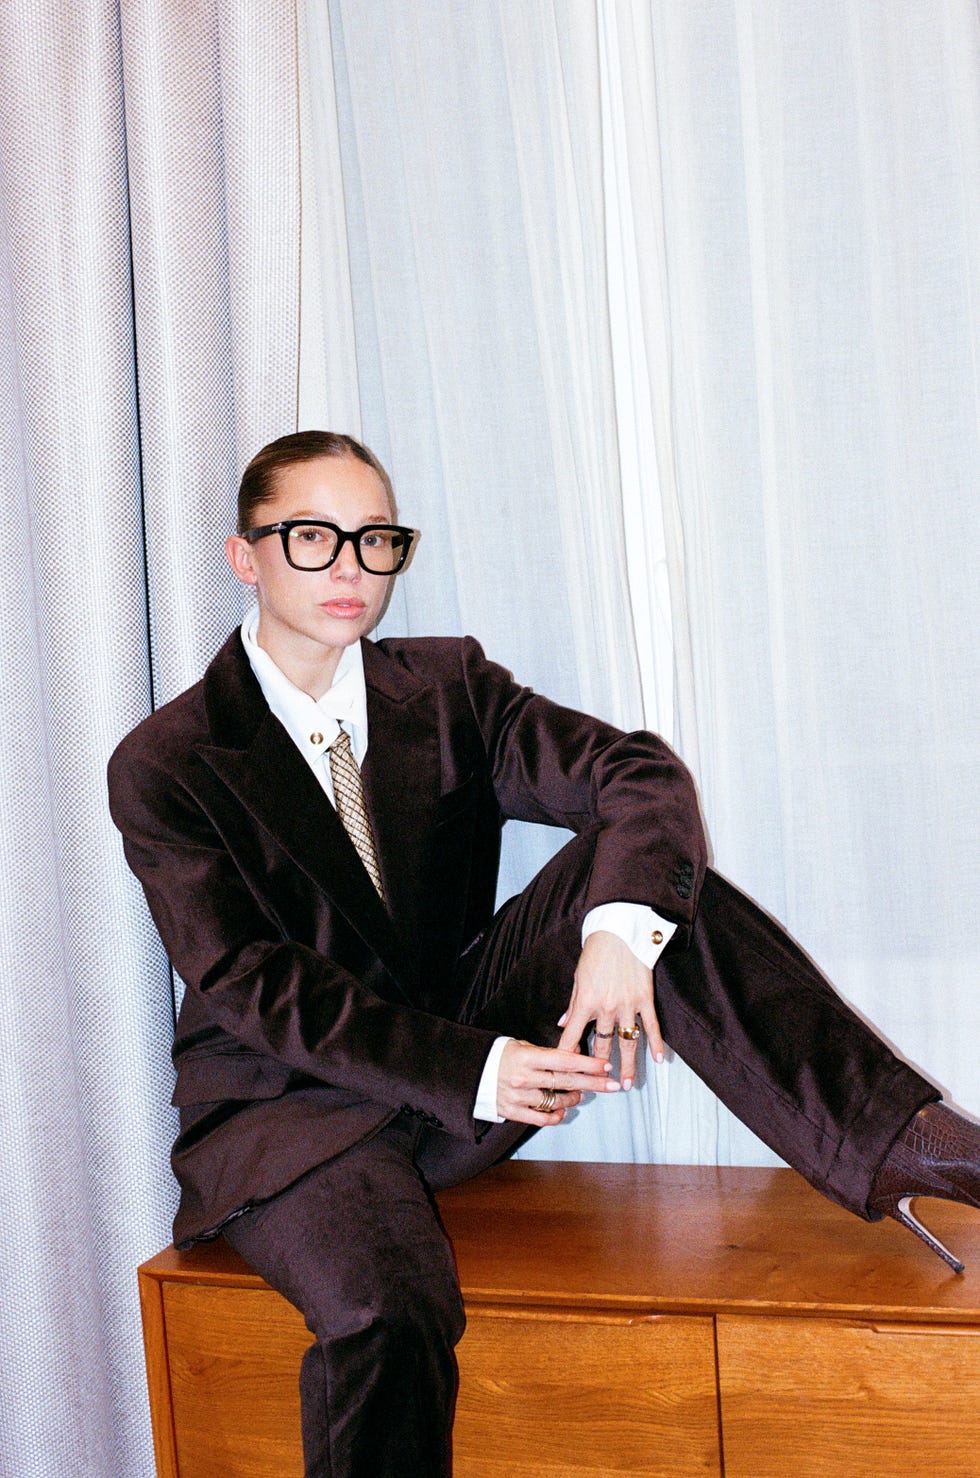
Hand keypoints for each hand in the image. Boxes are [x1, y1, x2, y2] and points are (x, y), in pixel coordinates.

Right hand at [496, 1038, 618, 1124]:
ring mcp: (517, 1096)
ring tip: (581, 1094)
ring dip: (573, 1098)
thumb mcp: (523, 1046)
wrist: (471, 1072)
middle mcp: (523, 1077)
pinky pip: (540, 1119)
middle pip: (566, 1081)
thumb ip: (549, 1052)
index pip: (564, 1060)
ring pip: (556, 1101)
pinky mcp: (512, 1111)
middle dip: (593, 1083)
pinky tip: (563, 1111)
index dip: (588, 1064)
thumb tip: (577, 1052)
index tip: (607, 1066)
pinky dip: (555, 1116)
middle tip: (612, 1085)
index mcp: (526, 1057)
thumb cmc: (501, 1055)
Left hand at [556, 931, 663, 1089]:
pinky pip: (651, 1026)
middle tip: (602, 1085)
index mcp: (586, 1002)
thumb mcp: (578, 978)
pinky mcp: (644, 999)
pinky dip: (656, 1043)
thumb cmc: (595, 954)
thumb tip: (563, 1024)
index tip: (567, 1072)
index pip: (573, 1035)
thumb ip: (572, 1004)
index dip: (568, 1054)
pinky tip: (659, 1059)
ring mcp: (627, 1005)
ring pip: (628, 1042)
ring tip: (628, 1084)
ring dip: (628, 1064)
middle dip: (600, 1067)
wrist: (619, 933)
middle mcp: (606, 1007)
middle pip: (602, 1044)